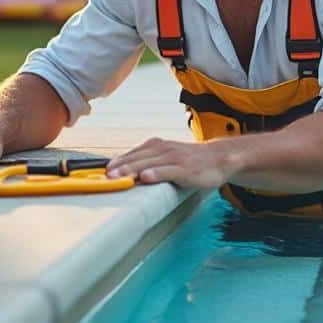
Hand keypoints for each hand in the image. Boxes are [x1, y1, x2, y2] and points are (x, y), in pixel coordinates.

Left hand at [105, 137, 230, 188]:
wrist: (219, 159)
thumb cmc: (190, 161)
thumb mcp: (167, 156)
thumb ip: (149, 161)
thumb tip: (126, 172)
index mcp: (157, 145)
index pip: (133, 153)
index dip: (118, 162)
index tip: (103, 172)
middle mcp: (164, 149)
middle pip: (138, 158)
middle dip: (120, 166)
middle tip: (105, 176)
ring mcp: (175, 158)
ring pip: (149, 163)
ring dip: (132, 169)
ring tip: (118, 176)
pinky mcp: (186, 169)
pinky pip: (169, 171)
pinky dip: (156, 173)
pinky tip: (146, 177)